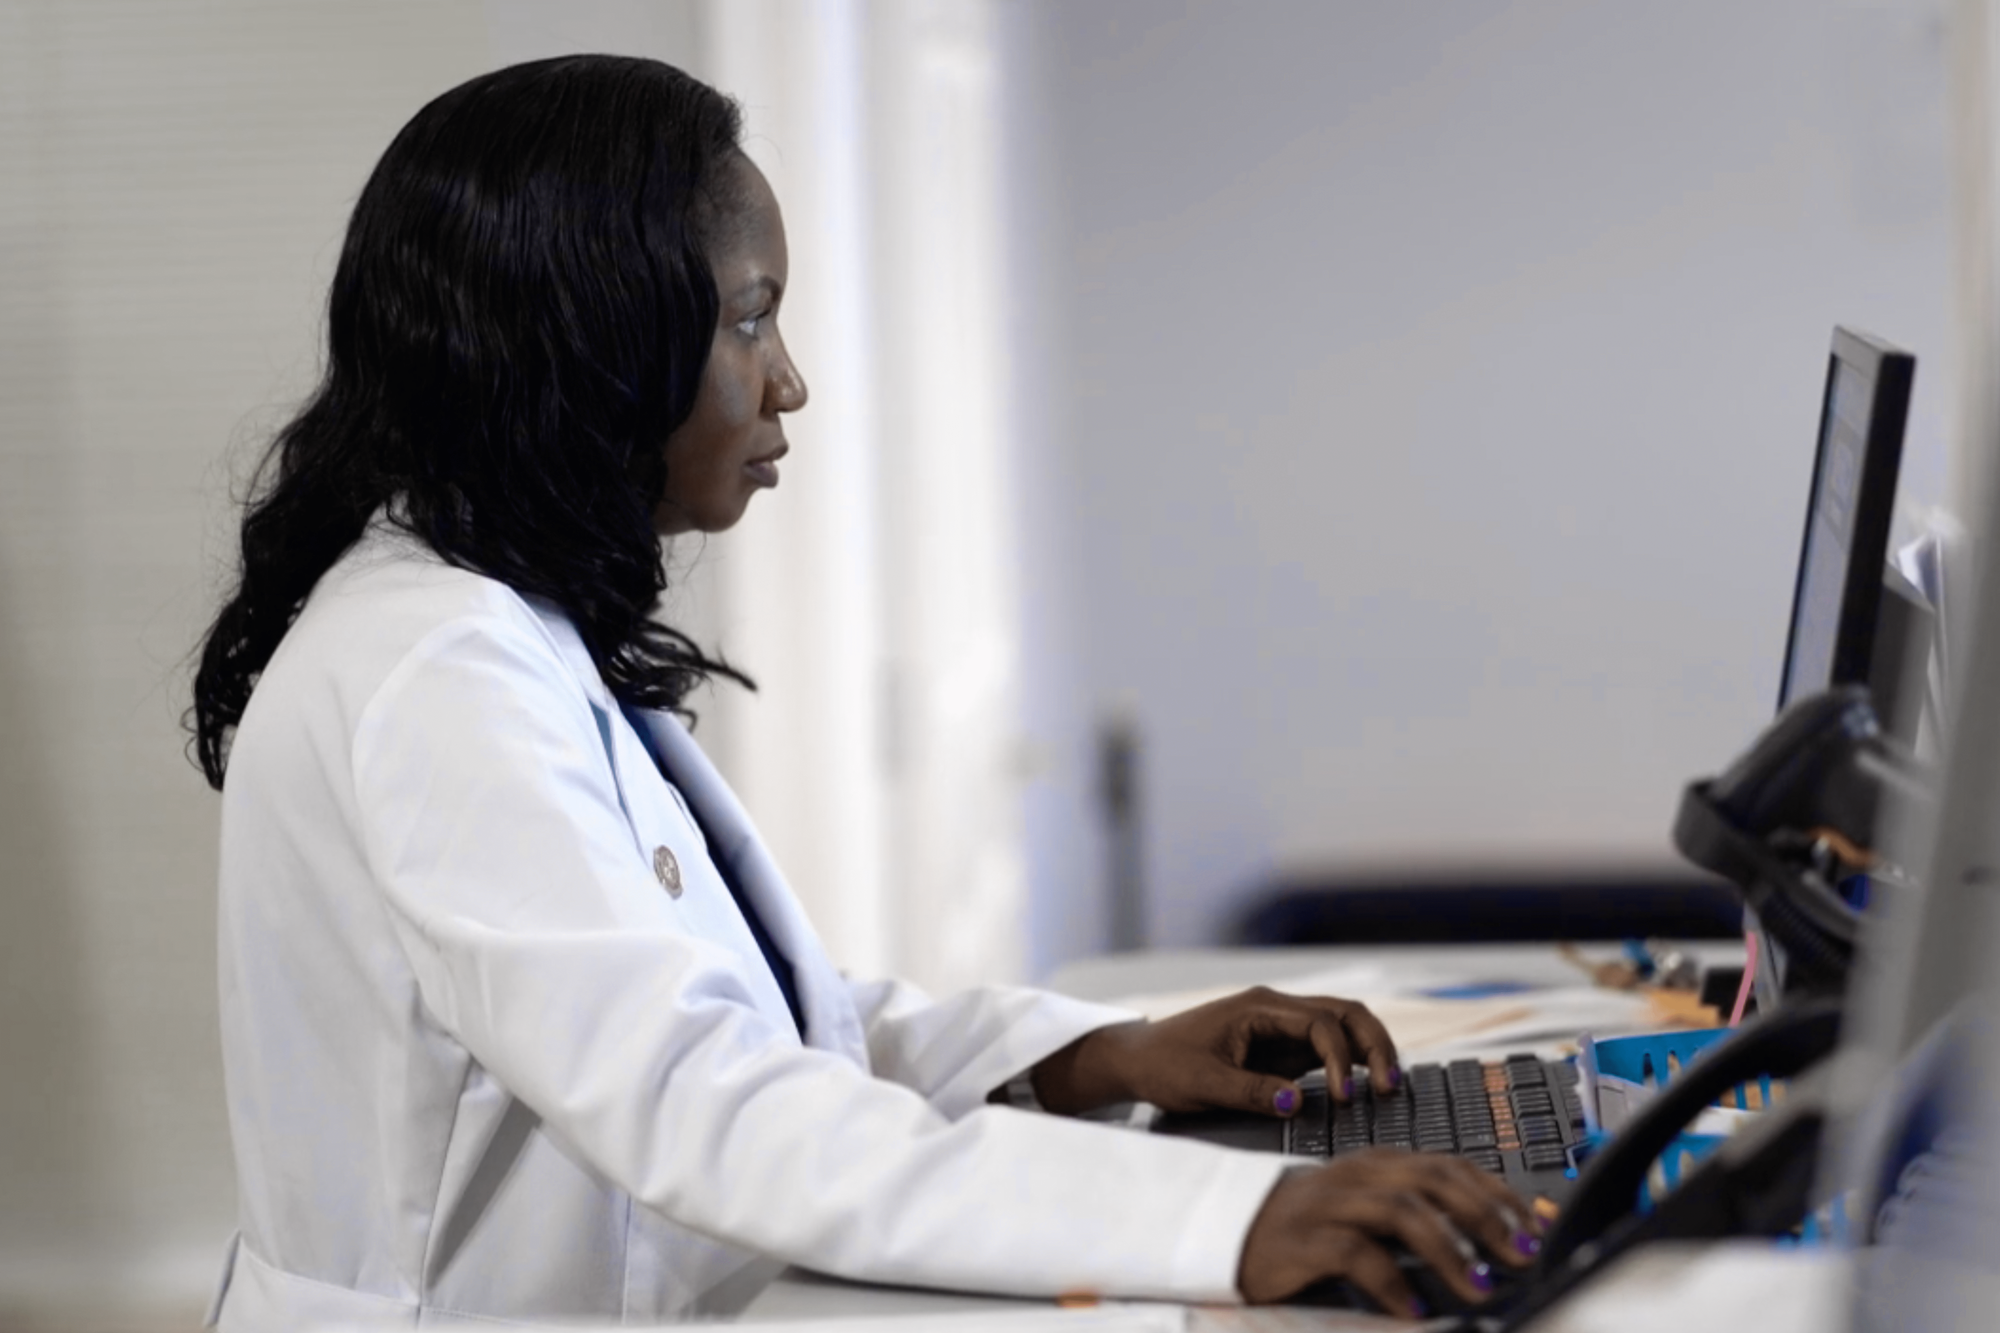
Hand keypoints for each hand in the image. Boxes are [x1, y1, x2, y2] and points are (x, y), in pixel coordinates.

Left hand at [1026, 986, 1398, 1116]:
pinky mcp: (1284, 1049)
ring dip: (1369, 1051)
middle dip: (1374, 1044)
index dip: (1339, 1059)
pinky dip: (1353, 1063)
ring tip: (1387, 1088)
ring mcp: (1283, 1027)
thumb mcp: (1203, 1084)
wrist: (1139, 1060)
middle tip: (1389, 1086)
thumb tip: (1296, 1102)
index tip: (1345, 1099)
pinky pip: (1329, 1049)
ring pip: (1344, 1026)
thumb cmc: (1165, 1065)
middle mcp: (1277, 1010)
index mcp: (1260, 1007)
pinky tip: (1367, 1088)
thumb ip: (1250, 1091)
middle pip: (1345, 1012)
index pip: (1320, 1022)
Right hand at [1237, 1150, 1542, 1314]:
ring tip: (1478, 1287)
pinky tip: (1413, 1308)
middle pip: (1433, 1179)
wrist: (1227, 1227)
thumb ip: (1418, 1216)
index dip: (1499, 1194)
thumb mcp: (1365, 1212)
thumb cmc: (1307, 1227)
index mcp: (1378, 1164)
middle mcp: (1357, 1175)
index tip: (1536, 1227)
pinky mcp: (1300, 1239)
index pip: (1451, 1164)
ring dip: (1448, 1249)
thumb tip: (1491, 1242)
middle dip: (1485, 1216)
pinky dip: (1390, 1281)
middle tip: (1521, 1255)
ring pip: (1399, 1210)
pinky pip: (1353, 1254)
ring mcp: (1327, 1203)